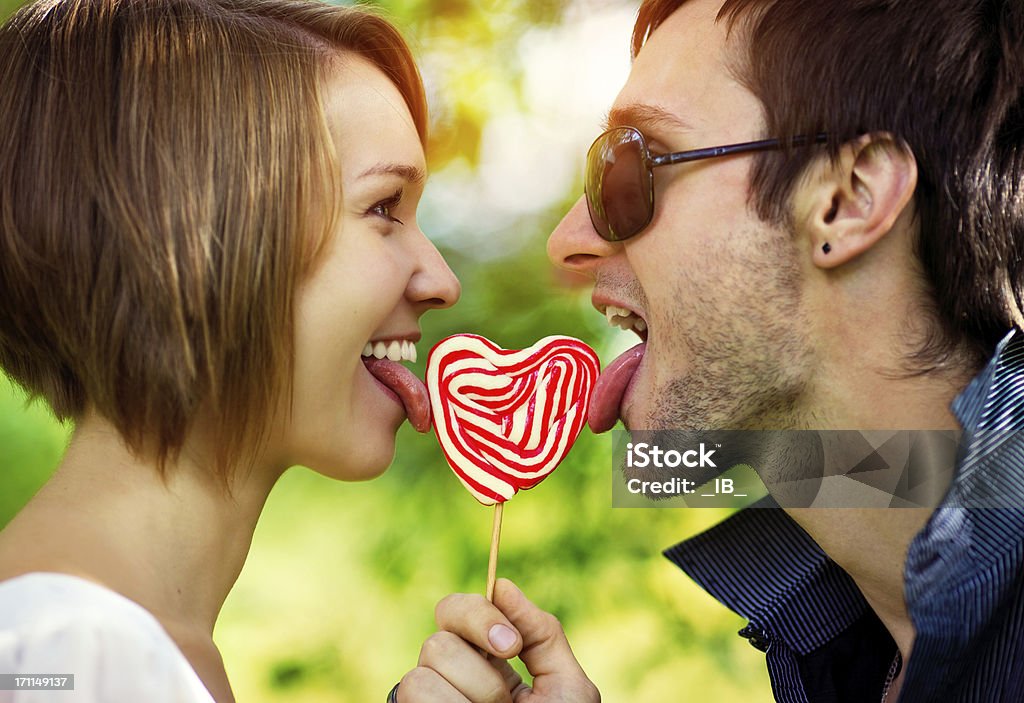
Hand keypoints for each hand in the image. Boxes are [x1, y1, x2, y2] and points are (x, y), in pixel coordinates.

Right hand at [397, 578, 599, 701]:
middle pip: (440, 634)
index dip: (480, 615)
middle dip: (481, 669)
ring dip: (471, 696)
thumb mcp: (568, 688)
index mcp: (489, 660)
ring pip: (426, 665)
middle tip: (507, 702)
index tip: (511, 646)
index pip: (457, 610)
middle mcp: (451, 675)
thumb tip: (502, 584)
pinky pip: (413, 689)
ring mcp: (428, 700)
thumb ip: (542, 633)